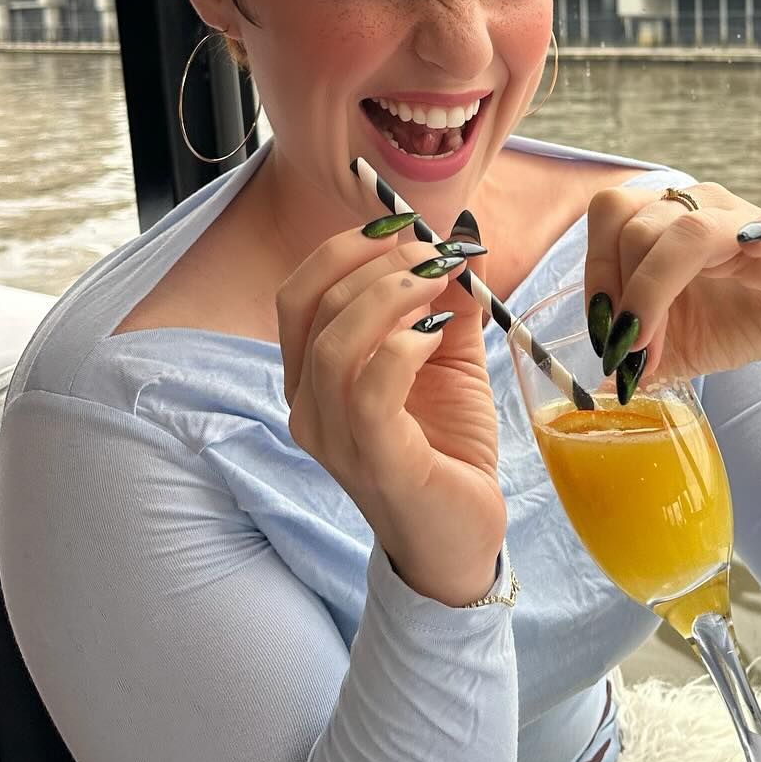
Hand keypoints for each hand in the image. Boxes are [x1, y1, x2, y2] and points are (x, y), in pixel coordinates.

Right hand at [277, 215, 503, 605]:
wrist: (461, 537)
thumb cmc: (447, 447)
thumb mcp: (449, 359)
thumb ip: (447, 302)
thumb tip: (459, 237)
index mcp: (312, 377)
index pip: (299, 293)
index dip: (346, 248)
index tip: (404, 224)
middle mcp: (307, 406)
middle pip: (316, 306)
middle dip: (379, 263)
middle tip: (435, 254)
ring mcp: (334, 438)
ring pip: (335, 342)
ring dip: (391, 296)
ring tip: (439, 284)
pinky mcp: (374, 461)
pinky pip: (370, 390)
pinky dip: (404, 347)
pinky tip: (437, 337)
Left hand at [584, 184, 760, 402]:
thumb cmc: (738, 315)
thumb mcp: (679, 345)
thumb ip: (640, 357)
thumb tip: (603, 381)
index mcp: (664, 220)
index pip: (611, 216)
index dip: (596, 272)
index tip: (604, 333)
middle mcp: (698, 208)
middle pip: (637, 225)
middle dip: (622, 294)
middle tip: (630, 351)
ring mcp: (745, 220)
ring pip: (689, 230)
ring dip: (656, 288)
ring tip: (651, 347)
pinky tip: (752, 250)